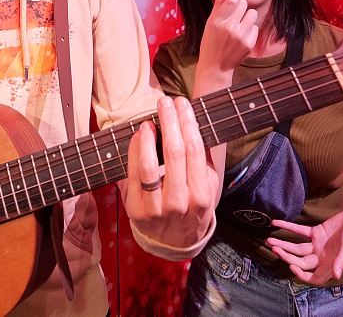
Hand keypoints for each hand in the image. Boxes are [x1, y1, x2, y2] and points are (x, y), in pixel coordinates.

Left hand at [123, 96, 219, 249]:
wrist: (176, 242)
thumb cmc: (193, 206)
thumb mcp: (209, 186)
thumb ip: (205, 158)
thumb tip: (196, 121)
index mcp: (202, 195)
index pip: (195, 150)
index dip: (187, 123)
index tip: (182, 104)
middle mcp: (180, 203)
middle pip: (174, 153)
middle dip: (170, 122)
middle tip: (166, 102)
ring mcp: (157, 208)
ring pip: (150, 165)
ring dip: (149, 137)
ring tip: (149, 119)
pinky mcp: (136, 210)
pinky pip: (133, 175)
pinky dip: (134, 152)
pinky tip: (138, 136)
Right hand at [198, 0, 258, 76]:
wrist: (215, 66)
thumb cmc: (210, 42)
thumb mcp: (210, 23)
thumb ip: (217, 6)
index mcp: (216, 21)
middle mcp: (229, 28)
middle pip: (243, 4)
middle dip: (240, 6)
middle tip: (235, 14)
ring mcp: (240, 37)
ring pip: (252, 13)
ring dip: (247, 16)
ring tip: (240, 24)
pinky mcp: (249, 44)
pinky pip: (255, 27)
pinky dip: (250, 29)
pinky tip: (242, 35)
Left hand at [267, 210, 342, 285]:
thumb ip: (341, 261)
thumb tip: (336, 276)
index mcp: (330, 264)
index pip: (313, 277)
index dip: (302, 275)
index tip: (291, 267)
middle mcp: (322, 257)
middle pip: (300, 261)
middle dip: (287, 256)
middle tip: (274, 248)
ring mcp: (318, 245)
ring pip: (297, 247)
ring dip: (284, 243)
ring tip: (270, 240)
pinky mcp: (317, 232)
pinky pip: (299, 230)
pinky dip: (288, 226)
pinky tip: (276, 223)